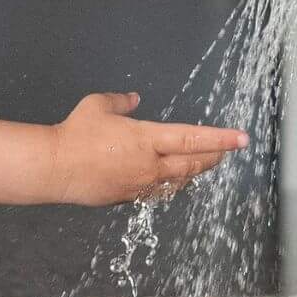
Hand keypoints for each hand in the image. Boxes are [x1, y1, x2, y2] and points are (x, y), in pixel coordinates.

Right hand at [50, 93, 246, 206]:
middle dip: (213, 157)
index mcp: (147, 139)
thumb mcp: (98, 106)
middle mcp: (150, 165)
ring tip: (203, 165)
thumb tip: (134, 99)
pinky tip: (171, 181)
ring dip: (193, 173)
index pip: (194, 138)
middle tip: (227, 152)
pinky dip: (170, 184)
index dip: (221, 139)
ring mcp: (140, 184)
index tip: (241, 139)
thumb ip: (120, 102)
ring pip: (178, 182)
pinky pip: (157, 192)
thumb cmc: (75, 134)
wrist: (55, 168)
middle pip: (193, 164)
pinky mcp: (127, 198)